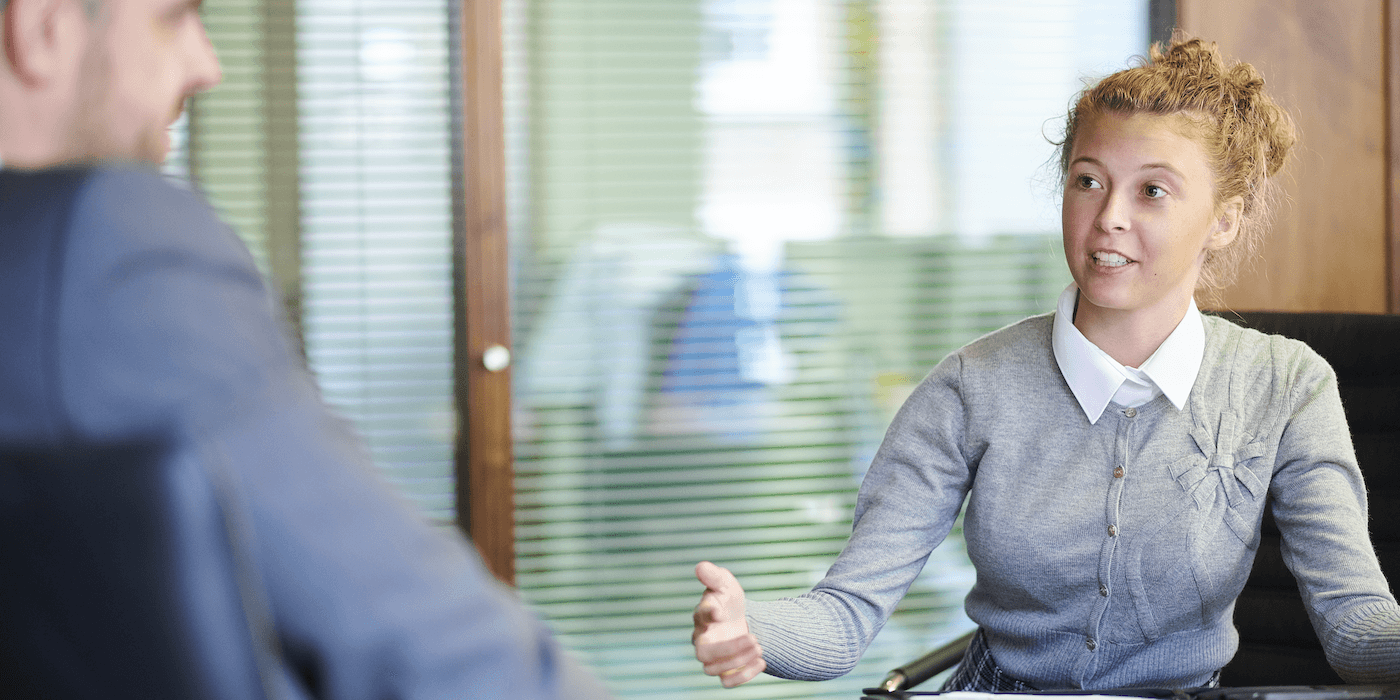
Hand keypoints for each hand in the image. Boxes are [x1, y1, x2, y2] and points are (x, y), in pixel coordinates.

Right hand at [692, 561, 765, 687]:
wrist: (741, 620)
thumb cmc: (729, 600)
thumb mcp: (725, 584)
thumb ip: (713, 576)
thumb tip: (700, 566)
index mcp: (702, 616)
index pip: (699, 617)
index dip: (708, 615)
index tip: (721, 612)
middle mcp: (702, 640)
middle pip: (704, 652)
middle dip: (729, 649)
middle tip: (754, 639)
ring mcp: (711, 658)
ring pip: (713, 669)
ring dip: (738, 661)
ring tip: (760, 647)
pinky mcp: (723, 671)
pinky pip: (727, 682)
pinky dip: (743, 676)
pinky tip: (762, 661)